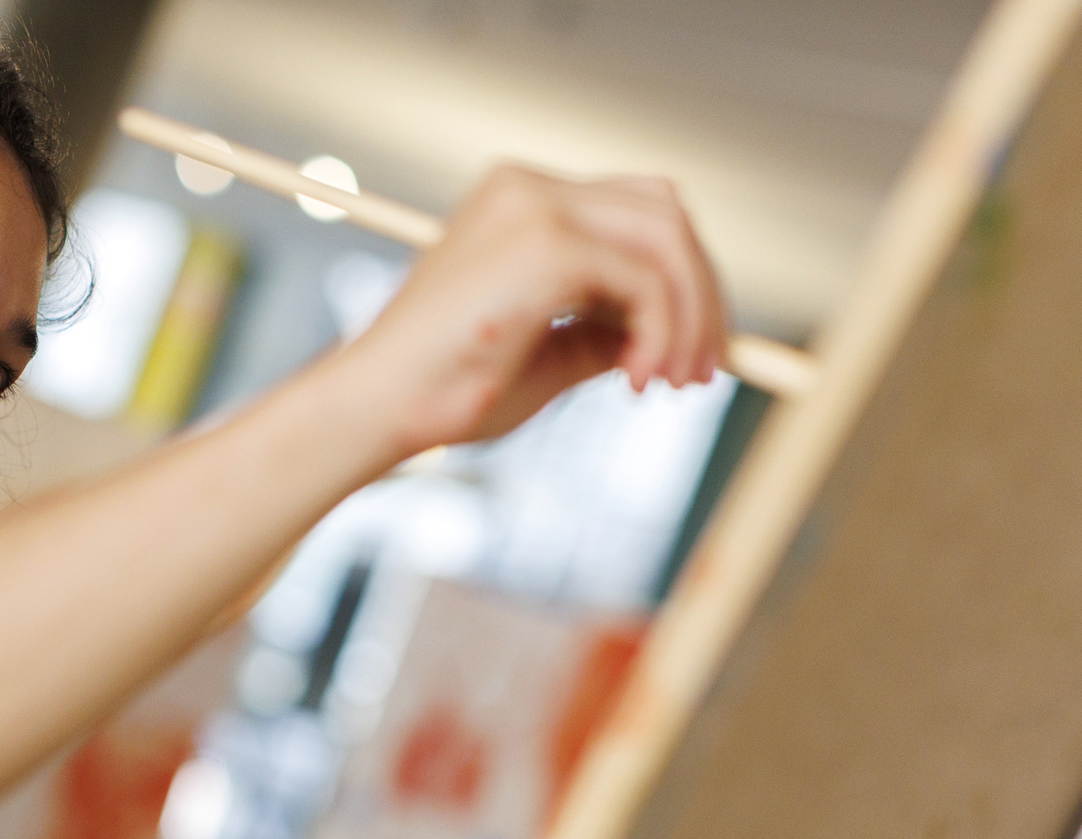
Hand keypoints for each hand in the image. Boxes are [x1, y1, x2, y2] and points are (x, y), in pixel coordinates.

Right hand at [338, 165, 727, 454]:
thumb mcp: (550, 354)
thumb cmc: (447, 390)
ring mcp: (536, 207)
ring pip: (668, 237)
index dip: (682, 279)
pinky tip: (634, 382)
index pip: (638, 211)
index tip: (691, 353)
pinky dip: (660, 333)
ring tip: (673, 383)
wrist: (378, 409)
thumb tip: (673, 337)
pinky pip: (646, 281)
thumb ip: (607, 332)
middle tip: (704, 373)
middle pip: (665, 211)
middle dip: (702, 293)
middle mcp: (529, 188)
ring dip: (691, 316)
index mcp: (522, 202)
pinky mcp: (545, 243)